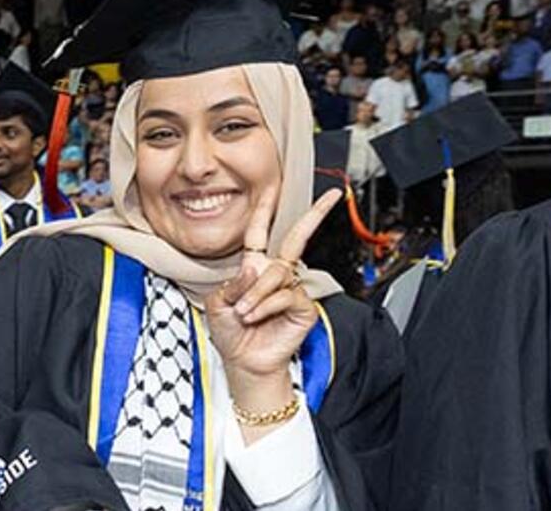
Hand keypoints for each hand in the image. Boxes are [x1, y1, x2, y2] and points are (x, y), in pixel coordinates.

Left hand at [202, 190, 340, 424]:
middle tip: (331, 197)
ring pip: (278, 274)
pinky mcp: (303, 307)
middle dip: (314, 216)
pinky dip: (266, 305)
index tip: (273, 188)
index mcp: (254, 269)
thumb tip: (256, 266)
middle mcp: (276, 275)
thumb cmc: (231, 332)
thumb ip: (235, 282)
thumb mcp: (219, 302)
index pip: (259, 234)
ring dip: (256, 293)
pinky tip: (256, 316)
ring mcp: (292, 290)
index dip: (264, 211)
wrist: (244, 362)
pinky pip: (285, 295)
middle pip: (296, 238)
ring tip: (244, 312)